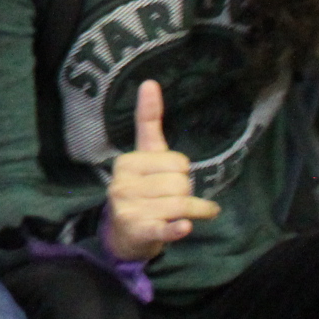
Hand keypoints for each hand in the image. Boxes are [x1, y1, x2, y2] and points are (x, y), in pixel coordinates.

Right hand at [102, 79, 219, 263]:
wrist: (124, 236)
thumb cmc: (141, 191)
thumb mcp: (144, 158)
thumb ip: (147, 122)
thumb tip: (150, 81)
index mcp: (127, 163)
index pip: (176, 162)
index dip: (181, 171)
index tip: (172, 176)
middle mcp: (123, 184)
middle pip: (181, 183)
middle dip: (188, 192)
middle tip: (175, 200)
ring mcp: (129, 209)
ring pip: (182, 205)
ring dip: (196, 211)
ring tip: (190, 216)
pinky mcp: (139, 231)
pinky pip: (165, 228)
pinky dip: (177, 228)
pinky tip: (184, 227)